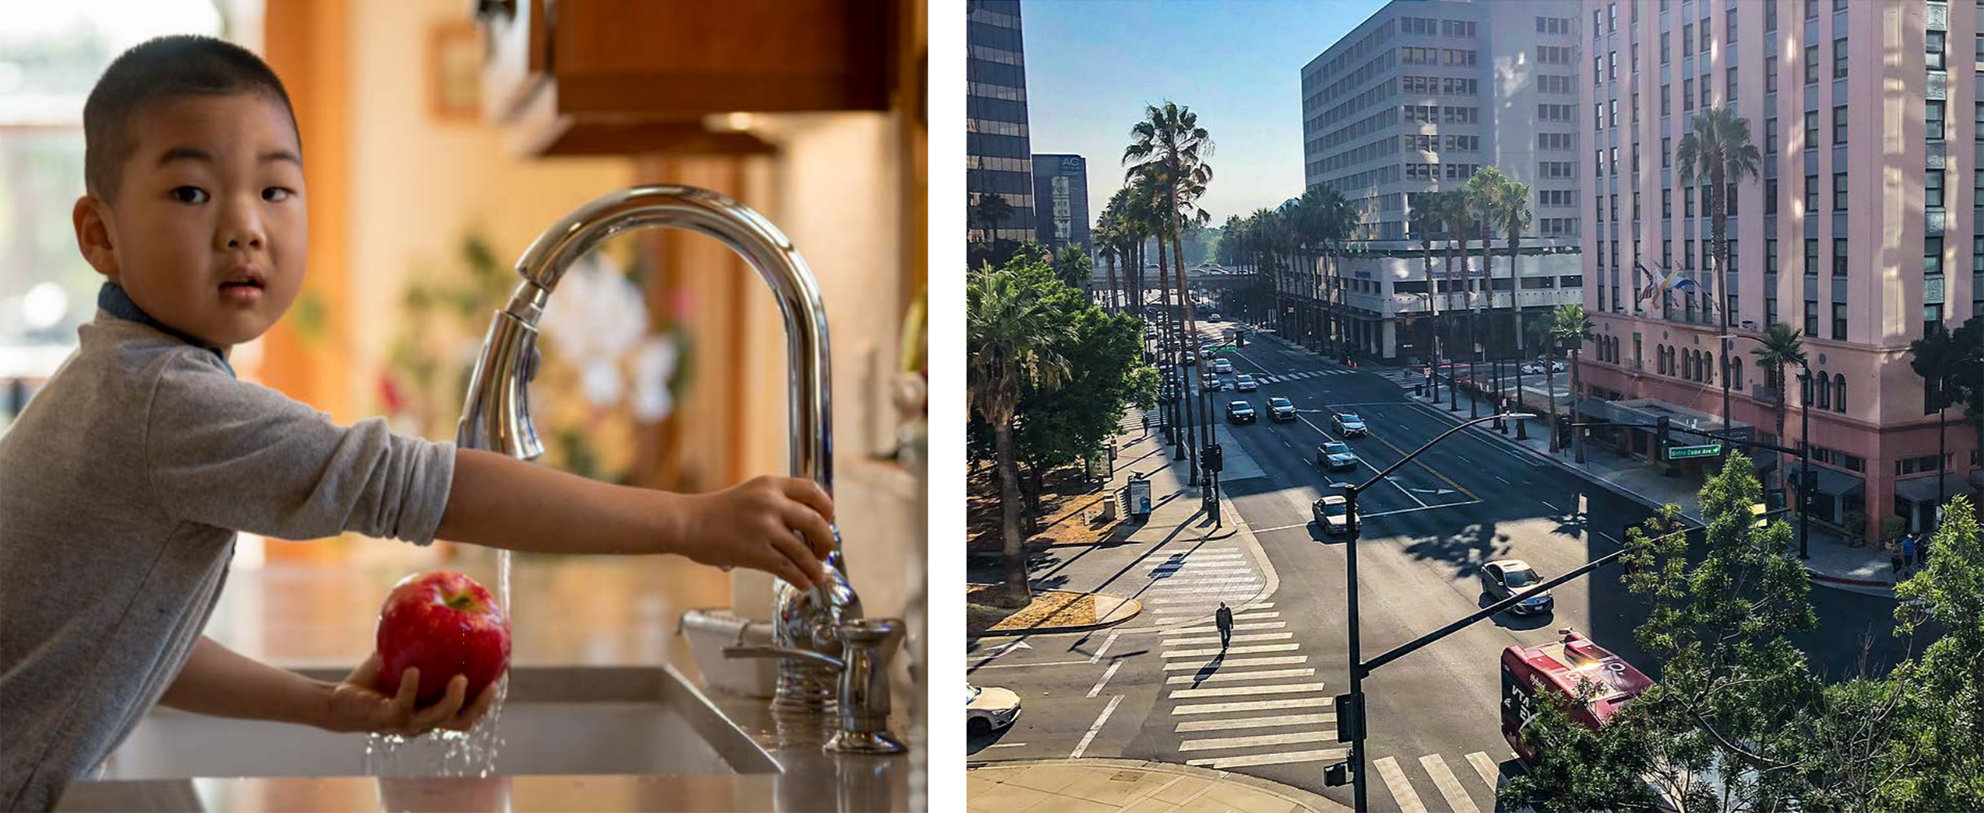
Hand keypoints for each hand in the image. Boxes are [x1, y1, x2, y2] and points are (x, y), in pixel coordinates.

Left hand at [322, 651, 497, 735]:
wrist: (338, 701)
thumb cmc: (373, 679)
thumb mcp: (402, 657)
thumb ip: (423, 642)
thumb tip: (442, 605)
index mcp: (432, 710)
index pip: (468, 712)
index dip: (487, 700)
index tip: (500, 676)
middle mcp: (423, 722)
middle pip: (463, 724)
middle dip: (480, 707)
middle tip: (490, 685)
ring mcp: (405, 724)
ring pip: (438, 719)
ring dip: (452, 701)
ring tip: (459, 678)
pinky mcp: (385, 720)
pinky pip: (403, 706)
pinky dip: (410, 689)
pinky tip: (413, 670)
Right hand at [677, 475, 835, 588]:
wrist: (686, 522)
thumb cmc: (715, 513)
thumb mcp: (750, 494)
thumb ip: (776, 503)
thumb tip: (806, 526)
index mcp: (771, 485)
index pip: (813, 490)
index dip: (827, 508)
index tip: (828, 522)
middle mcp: (770, 502)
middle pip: (817, 522)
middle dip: (826, 541)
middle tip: (823, 552)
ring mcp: (764, 527)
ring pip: (804, 551)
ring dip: (815, 567)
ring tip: (817, 576)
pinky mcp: (756, 551)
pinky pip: (788, 568)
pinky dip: (800, 579)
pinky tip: (803, 583)